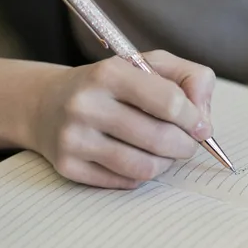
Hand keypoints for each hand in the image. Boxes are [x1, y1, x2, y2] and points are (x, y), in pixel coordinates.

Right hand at [29, 51, 215, 188]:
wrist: (45, 104)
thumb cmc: (112, 85)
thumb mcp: (149, 65)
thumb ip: (190, 79)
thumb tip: (203, 118)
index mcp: (109, 72)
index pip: (170, 102)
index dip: (194, 118)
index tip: (200, 125)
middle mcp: (86, 104)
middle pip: (161, 138)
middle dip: (186, 145)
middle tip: (188, 143)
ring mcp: (73, 138)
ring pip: (145, 167)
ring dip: (166, 163)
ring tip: (166, 153)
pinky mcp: (67, 166)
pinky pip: (125, 182)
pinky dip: (141, 174)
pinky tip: (138, 158)